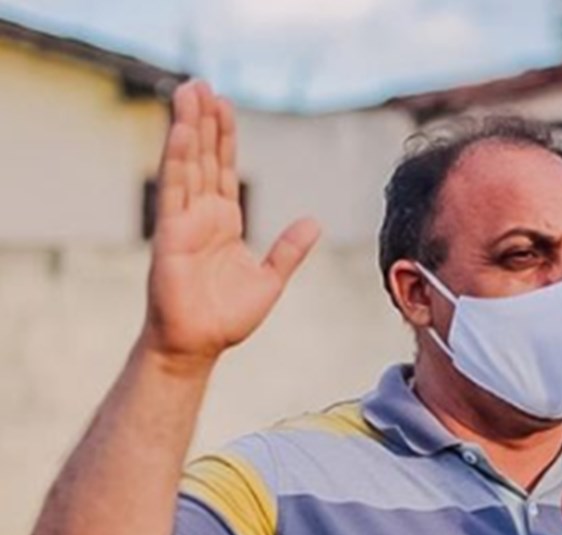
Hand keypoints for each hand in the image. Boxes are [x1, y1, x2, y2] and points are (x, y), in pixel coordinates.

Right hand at [142, 80, 320, 369]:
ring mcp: (183, 222)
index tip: (224, 104)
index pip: (223, 169)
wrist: (199, 345)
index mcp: (223, 222)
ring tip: (188, 91)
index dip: (224, 137)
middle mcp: (201, 215)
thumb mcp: (270, 278)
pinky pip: (174, 191)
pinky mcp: (170, 235)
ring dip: (187, 128)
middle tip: (202, 84)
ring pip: (187, 164)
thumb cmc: (227, 317)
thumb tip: (314, 222)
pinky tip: (181, 132)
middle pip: (203, 157)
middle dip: (203, 121)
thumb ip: (289, 249)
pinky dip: (178, 160)